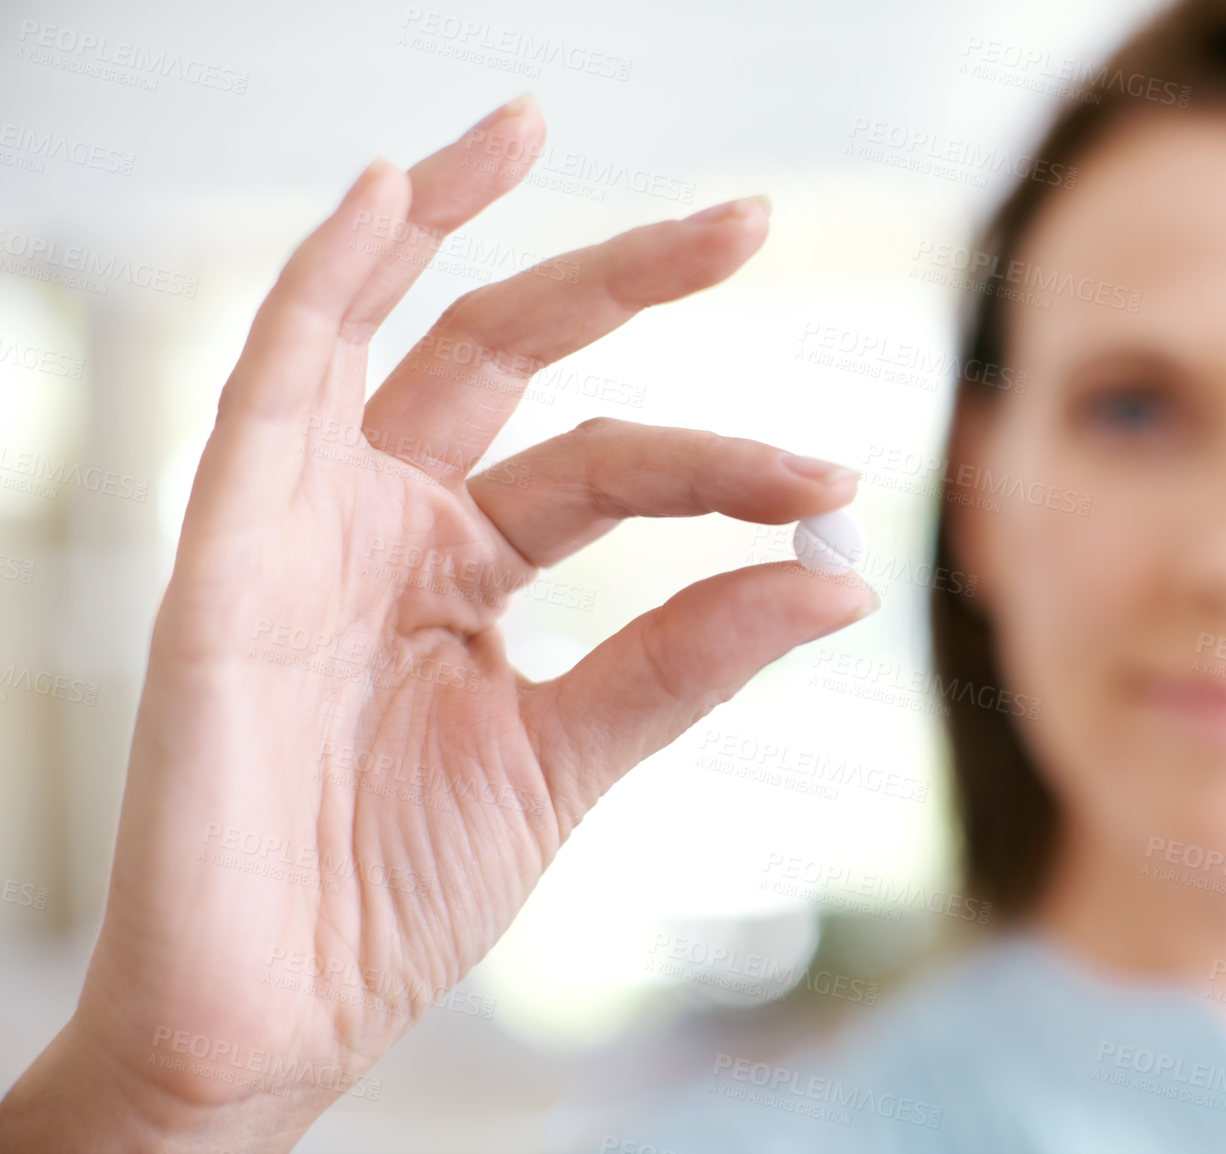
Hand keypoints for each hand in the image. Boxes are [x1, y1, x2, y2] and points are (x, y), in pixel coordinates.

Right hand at [0, 95, 875, 1151]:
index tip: (831, 473)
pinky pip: (270, 380)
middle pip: (506, 354)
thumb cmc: (395, 889)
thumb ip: (685, 655)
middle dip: (621, 274)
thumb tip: (841, 578)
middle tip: (750, 218)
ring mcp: (302, 523)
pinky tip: (390, 194)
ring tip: (531, 125)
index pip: (610, 465)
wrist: (275, 1014)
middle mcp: (383, 521)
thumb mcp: (572, 754)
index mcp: (463, 571)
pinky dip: (323, 279)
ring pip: (382, 330)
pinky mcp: (226, 546)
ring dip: (452, 217)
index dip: (722, 458)